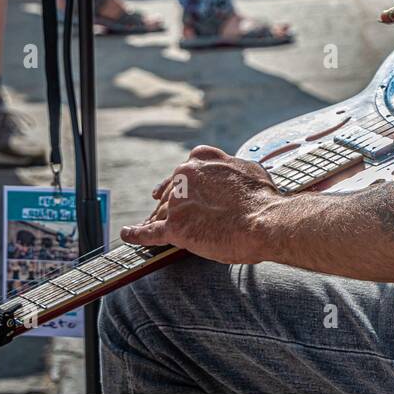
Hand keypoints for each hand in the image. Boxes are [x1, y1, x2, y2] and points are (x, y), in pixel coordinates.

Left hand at [121, 145, 279, 263]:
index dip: (179, 181)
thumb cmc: (263, 199)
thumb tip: (231, 172)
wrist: (265, 221)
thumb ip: (231, 169)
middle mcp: (186, 175)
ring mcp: (178, 201)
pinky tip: (128, 234)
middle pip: (170, 191)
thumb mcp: (249, 169)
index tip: (173, 186)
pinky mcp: (175, 227)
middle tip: (166, 213)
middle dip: (168, 202)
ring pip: (161, 212)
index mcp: (203, 159)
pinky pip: (149, 232)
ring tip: (148, 226)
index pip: (185, 169)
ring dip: (155, 219)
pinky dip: (136, 234)